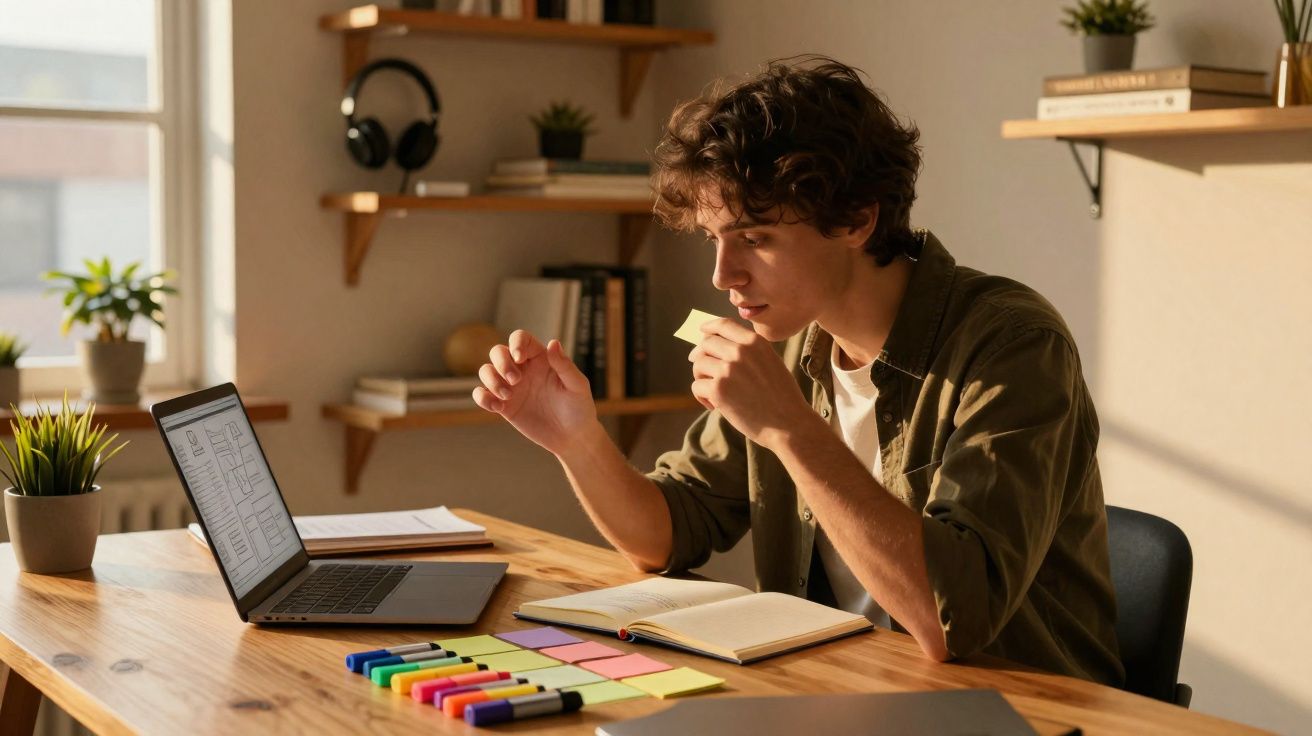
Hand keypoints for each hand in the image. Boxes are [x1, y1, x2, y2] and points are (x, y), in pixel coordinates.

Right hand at [473, 330, 596, 455]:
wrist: (572, 437)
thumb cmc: (579, 408)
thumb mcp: (577, 386)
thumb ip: (564, 365)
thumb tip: (553, 342)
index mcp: (540, 359)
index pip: (521, 339)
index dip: (516, 343)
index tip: (519, 359)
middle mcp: (523, 370)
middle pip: (498, 352)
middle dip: (501, 363)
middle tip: (515, 381)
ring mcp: (511, 387)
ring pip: (486, 371)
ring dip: (491, 380)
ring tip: (507, 396)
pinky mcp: (504, 406)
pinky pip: (482, 395)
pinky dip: (482, 398)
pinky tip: (497, 408)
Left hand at [689, 319, 813, 449]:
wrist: (789, 424)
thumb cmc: (781, 397)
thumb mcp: (770, 362)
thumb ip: (747, 351)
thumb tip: (714, 347)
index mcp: (755, 342)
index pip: (723, 325)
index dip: (709, 327)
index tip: (702, 331)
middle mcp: (740, 351)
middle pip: (706, 344)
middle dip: (702, 356)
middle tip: (704, 373)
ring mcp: (727, 370)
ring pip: (698, 364)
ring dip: (702, 378)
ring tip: (715, 394)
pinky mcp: (718, 390)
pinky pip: (697, 386)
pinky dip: (702, 397)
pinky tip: (715, 406)